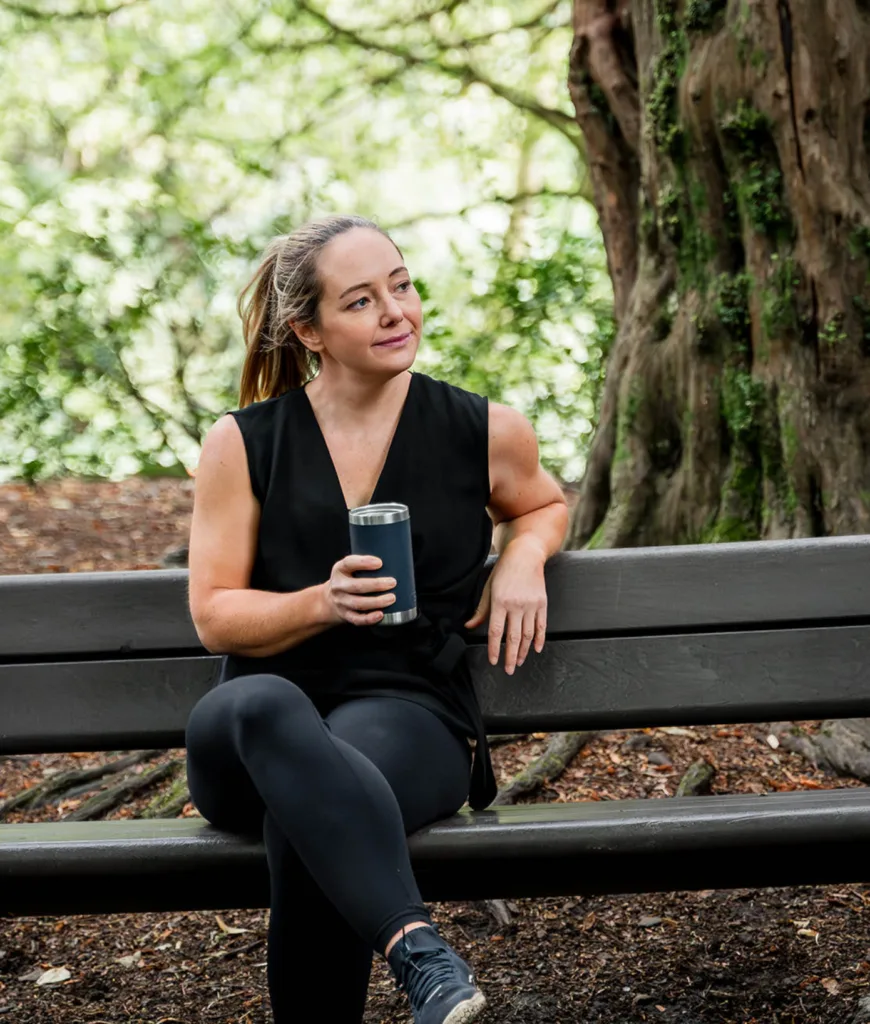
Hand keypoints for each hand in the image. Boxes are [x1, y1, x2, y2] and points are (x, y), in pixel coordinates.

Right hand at [323, 555, 396, 626]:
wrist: (329, 600)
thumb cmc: (348, 580)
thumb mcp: (349, 568)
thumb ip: (364, 564)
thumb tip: (394, 561)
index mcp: (339, 570)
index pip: (348, 563)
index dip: (364, 563)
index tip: (380, 563)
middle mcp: (338, 586)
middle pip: (356, 586)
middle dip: (376, 585)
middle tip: (392, 582)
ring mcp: (341, 602)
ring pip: (358, 603)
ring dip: (377, 601)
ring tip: (392, 598)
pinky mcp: (346, 615)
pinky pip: (357, 619)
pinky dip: (369, 618)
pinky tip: (380, 615)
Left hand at [464, 539, 546, 674]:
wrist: (526, 554)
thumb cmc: (504, 570)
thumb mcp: (488, 587)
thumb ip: (481, 609)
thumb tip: (469, 626)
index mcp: (500, 602)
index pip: (495, 631)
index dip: (494, 649)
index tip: (494, 661)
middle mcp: (516, 605)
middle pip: (513, 637)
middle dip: (510, 657)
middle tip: (508, 670)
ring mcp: (531, 605)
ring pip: (528, 634)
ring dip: (523, 651)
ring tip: (519, 661)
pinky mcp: (542, 603)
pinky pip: (542, 625)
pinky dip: (539, 639)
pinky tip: (536, 649)